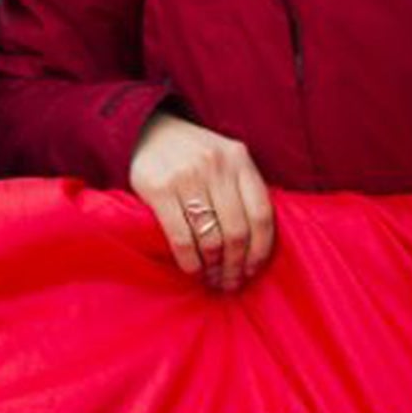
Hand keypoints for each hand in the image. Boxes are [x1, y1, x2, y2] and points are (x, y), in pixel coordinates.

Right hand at [128, 110, 275, 291]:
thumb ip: (242, 189)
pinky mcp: (159, 188)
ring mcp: (187, 175)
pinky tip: (192, 270)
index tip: (252, 270)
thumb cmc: (194, 155)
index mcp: (239, 159)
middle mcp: (216, 165)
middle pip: (237, 231)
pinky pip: (181, 237)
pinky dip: (190, 261)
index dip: (260, 250)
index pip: (262, 214)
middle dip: (235, 266)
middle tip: (230, 282)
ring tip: (211, 279)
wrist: (149, 129)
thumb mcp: (225, 160)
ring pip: (211, 237)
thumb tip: (256, 246)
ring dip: (213, 267)